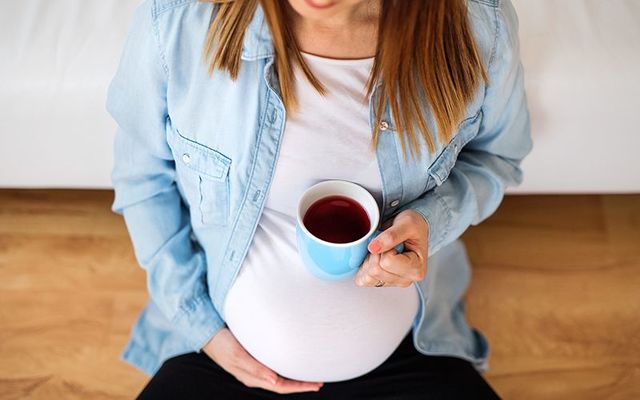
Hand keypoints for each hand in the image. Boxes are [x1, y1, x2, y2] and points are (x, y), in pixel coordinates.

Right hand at [201, 328, 323, 393]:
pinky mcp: (253, 356)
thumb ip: (255, 368)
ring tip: (309, 372)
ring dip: (294, 376)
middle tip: (320, 380)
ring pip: (279, 376)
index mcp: (253, 377)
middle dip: (301, 384)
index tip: (317, 384)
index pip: (281, 386)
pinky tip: (291, 361)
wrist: (207, 332)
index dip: (300, 387)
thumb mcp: (238, 356)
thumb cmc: (222, 344)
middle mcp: (255, 374)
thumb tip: (274, 381)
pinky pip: (274, 365)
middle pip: (283, 383)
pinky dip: (286, 366)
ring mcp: (254, 366)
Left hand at [355, 209, 428, 287]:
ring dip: (369, 260)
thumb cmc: (413, 227)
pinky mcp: (382, 284)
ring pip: (368, 276)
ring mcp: (393, 283)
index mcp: (416, 269)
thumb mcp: (408, 223)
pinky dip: (364, 267)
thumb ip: (392, 235)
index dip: (385, 247)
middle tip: (386, 245)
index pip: (387, 262)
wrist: (410, 230)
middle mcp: (406, 280)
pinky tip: (375, 258)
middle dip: (376, 254)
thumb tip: (374, 247)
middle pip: (376, 271)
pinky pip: (363, 280)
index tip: (393, 241)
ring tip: (382, 250)